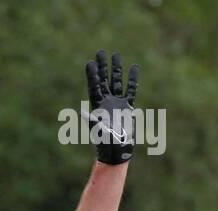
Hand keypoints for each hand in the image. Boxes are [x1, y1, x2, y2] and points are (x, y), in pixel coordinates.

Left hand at [85, 50, 139, 164]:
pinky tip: (134, 68)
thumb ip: (92, 120)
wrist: (116, 151)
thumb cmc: (105, 143)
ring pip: (117, 82)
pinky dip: (132, 79)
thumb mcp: (97, 131)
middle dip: (103, 66)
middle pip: (104, 80)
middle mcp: (106, 102)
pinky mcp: (127, 107)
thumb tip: (83, 112)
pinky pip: (131, 90)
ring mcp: (117, 103)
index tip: (90, 62)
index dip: (92, 75)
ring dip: (116, 69)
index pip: (94, 87)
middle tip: (101, 52)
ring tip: (116, 55)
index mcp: (97, 107)